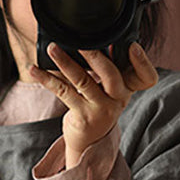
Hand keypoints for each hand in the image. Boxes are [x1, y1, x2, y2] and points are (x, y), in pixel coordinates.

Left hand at [28, 42, 158, 167]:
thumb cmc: (96, 107)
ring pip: (83, 81)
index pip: (146, 76)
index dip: (142, 61)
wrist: (88, 142)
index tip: (132, 45)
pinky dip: (46, 79)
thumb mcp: (106, 90)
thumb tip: (80, 38)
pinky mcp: (82, 117)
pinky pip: (63, 92)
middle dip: (95, 55)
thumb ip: (102, 69)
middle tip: (79, 40)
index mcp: (128, 89)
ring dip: (65, 62)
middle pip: (111, 74)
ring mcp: (101, 110)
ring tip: (52, 48)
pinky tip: (34, 69)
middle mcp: (118, 99)